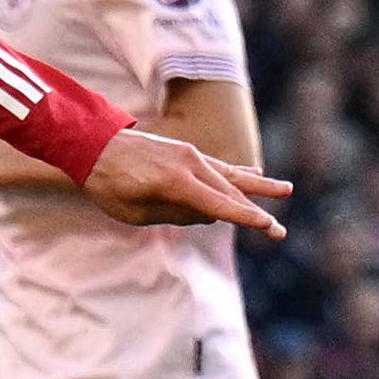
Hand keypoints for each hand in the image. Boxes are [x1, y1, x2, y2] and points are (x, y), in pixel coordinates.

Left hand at [76, 126, 290, 238]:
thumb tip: (209, 213)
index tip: (268, 227)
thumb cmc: (108, 185)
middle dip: (254, 214)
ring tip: (286, 191)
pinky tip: (256, 172)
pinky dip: (237, 170)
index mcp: (174, 182)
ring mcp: (190, 154)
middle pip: (229, 193)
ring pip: (229, 176)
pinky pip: (217, 164)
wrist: (92, 145)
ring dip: (258, 187)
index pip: (218, 205)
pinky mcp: (186, 151)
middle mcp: (189, 164)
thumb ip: (175, 215)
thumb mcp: (136, 212)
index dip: (244, 218)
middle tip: (279, 233)